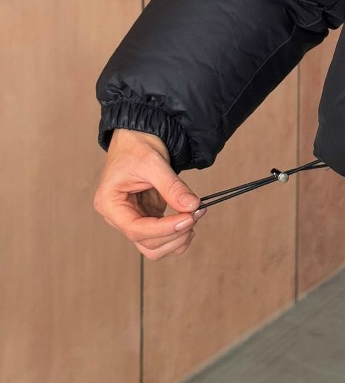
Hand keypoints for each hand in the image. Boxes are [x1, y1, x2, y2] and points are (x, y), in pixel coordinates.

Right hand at [93, 127, 205, 259]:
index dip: (164, 229)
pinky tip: (190, 219)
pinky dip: (178, 234)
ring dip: (177, 239)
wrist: (138, 136)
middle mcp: (118, 216)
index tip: (188, 219)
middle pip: (146, 242)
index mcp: (109, 203)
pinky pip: (161, 236)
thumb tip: (192, 205)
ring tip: (194, 216)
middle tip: (196, 213)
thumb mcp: (153, 163)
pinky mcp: (147, 216)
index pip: (136, 229)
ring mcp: (133, 218)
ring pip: (154, 246)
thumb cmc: (136, 146)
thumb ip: (172, 186)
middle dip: (174, 233)